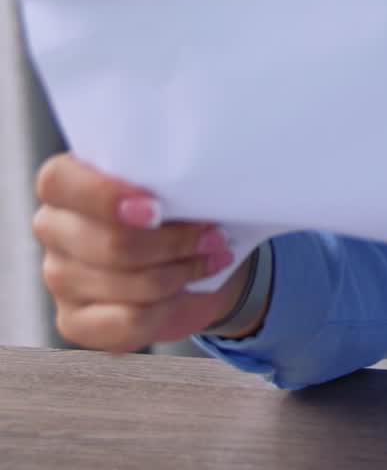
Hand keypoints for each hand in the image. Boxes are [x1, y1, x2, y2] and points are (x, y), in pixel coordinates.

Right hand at [32, 154, 253, 352]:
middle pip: (109, 242)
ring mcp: (58, 278)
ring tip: (213, 256)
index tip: (157, 209)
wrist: (192, 258)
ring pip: (125, 283)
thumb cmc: (180, 208)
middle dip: (174, 242)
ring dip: (181, 271)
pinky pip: (129, 321)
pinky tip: (190, 287)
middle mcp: (53, 228)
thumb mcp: (174, 185)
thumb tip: (187, 192)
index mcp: (67, 183)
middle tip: (216, 235)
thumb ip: (164, 182)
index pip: (59, 182)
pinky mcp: (73, 321)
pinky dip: (170, 306)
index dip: (106, 197)